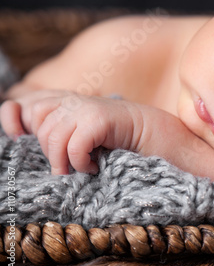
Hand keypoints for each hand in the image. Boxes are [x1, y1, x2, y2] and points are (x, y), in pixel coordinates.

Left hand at [0, 90, 141, 174]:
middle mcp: (70, 99)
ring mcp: (84, 107)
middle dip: (49, 152)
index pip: (26, 107)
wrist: (147, 133)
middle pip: (39, 127)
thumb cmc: (110, 138)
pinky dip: (81, 163)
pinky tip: (93, 165)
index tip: (22, 139)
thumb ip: (51, 130)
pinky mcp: (97, 119)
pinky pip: (74, 148)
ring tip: (81, 166)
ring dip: (65, 162)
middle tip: (69, 162)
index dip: (15, 122)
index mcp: (62, 99)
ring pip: (53, 139)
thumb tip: (17, 136)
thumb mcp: (76, 132)